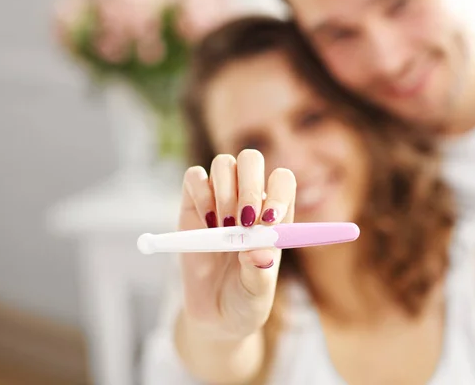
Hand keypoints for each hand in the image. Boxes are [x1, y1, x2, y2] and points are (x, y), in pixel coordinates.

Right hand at [177, 149, 295, 337]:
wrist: (214, 315)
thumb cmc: (246, 300)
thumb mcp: (258, 293)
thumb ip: (260, 272)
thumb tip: (258, 251)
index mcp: (275, 216)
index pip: (282, 181)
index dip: (278, 191)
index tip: (268, 221)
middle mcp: (249, 200)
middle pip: (252, 160)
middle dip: (248, 186)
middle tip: (242, 221)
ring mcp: (219, 199)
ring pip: (224, 163)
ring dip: (223, 192)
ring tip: (222, 227)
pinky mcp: (192, 204)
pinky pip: (194, 177)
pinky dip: (199, 193)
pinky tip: (204, 222)